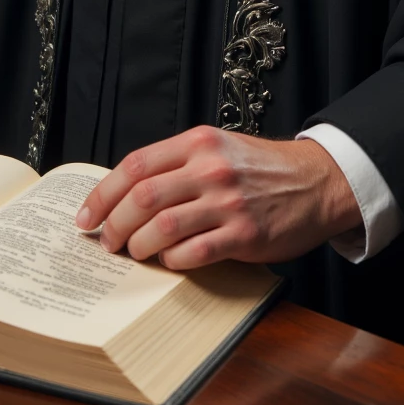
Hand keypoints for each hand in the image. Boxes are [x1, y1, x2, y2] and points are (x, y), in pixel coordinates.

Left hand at [75, 126, 361, 269]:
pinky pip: (194, 252)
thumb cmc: (261, 169)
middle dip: (114, 225)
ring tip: (134, 254)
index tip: (86, 217)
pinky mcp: (245, 234)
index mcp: (198, 142)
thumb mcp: (218, 148)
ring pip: (163, 227)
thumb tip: (125, 196)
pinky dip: (173, 261)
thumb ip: (177, 165)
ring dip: (139, 246)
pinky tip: (170, 261)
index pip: (135, 166)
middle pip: (142, 197)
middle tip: (106, 243)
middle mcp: (210, 168)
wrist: (317, 181)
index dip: (102, 194)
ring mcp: (228, 202)